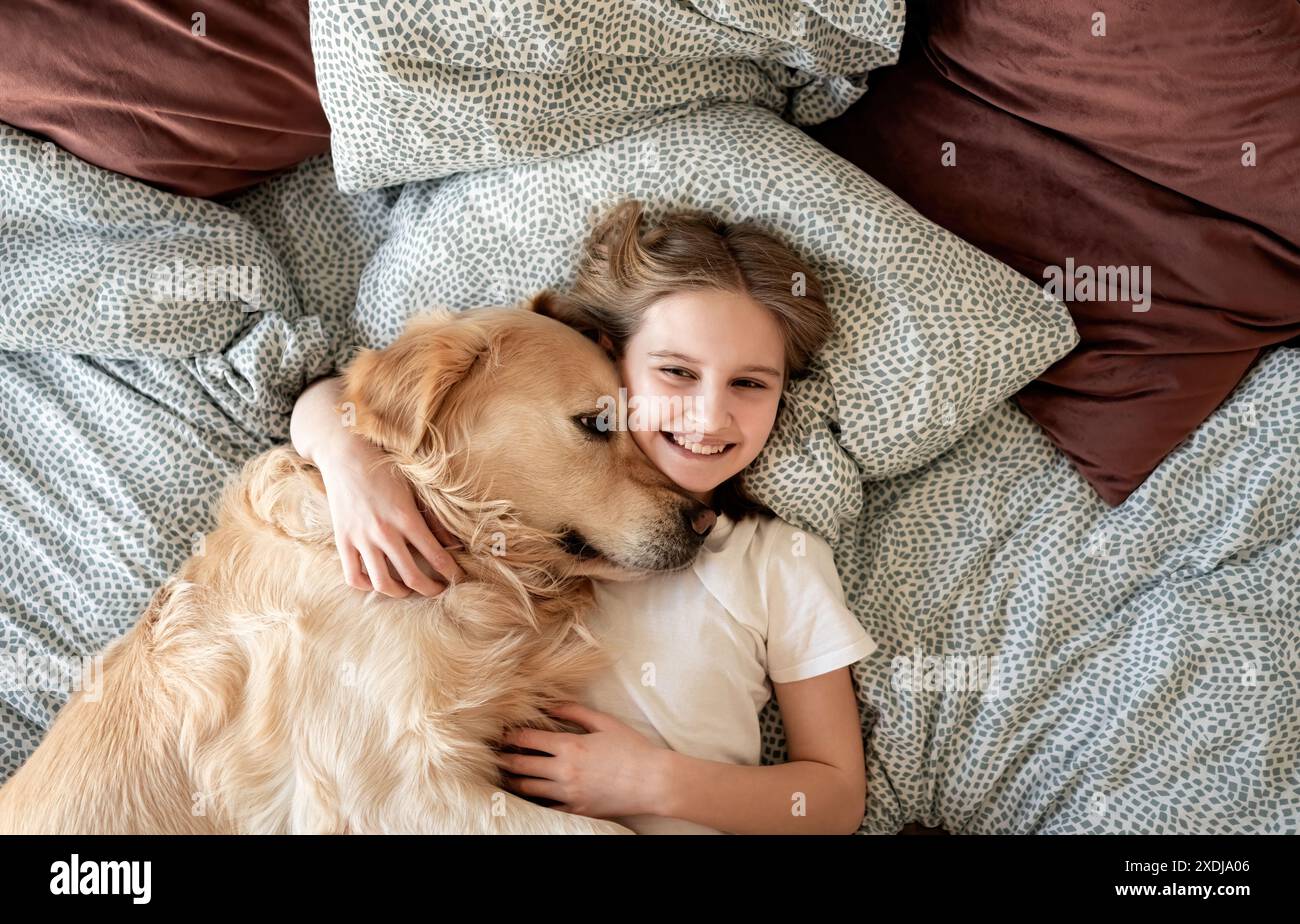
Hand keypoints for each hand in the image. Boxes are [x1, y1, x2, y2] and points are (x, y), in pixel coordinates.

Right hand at [317, 434, 466, 597]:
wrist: (346, 455)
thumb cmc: (385, 470)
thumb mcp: (415, 490)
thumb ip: (434, 519)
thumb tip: (454, 544)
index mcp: (406, 517)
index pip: (436, 556)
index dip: (451, 573)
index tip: (459, 579)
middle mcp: (384, 532)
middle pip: (411, 577)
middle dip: (430, 589)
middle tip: (438, 590)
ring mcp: (360, 538)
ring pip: (382, 583)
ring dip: (400, 593)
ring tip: (408, 589)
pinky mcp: (342, 541)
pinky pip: (353, 576)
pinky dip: (366, 586)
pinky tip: (377, 581)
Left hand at [493, 703, 670, 819]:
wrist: (653, 782)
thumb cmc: (633, 749)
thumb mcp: (605, 723)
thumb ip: (576, 712)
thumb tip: (552, 705)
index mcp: (570, 746)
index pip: (528, 739)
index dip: (511, 735)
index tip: (501, 733)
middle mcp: (564, 771)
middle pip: (522, 764)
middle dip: (504, 758)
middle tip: (493, 755)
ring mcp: (568, 794)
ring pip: (529, 788)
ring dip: (513, 780)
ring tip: (505, 775)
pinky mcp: (576, 810)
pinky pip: (546, 808)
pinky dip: (534, 801)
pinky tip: (527, 796)